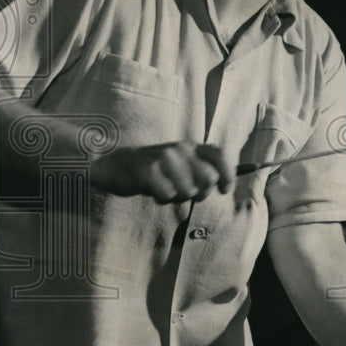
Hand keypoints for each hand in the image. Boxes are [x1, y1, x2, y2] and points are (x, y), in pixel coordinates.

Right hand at [90, 141, 231, 203]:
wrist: (118, 166)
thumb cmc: (155, 170)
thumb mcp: (181, 164)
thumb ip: (202, 169)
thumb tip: (224, 183)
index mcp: (190, 146)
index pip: (219, 156)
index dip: (227, 174)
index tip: (223, 190)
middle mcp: (180, 148)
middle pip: (208, 179)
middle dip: (200, 193)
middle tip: (184, 192)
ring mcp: (164, 158)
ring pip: (188, 191)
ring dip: (178, 197)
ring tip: (166, 190)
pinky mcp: (148, 170)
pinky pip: (168, 195)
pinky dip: (162, 199)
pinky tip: (154, 191)